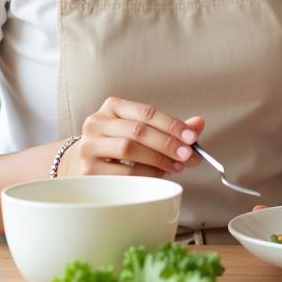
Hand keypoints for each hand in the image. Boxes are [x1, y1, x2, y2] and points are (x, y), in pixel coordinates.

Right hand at [59, 96, 205, 177]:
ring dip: (158, 160)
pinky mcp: (87, 170)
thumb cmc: (119, 143)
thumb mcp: (142, 129)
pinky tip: (159, 175)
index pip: (147, 112)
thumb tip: (199, 123)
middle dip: (168, 144)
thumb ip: (170, 127)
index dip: (172, 124)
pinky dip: (145, 174)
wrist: (82, 162)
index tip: (192, 137)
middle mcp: (96, 122)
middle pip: (138, 131)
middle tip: (188, 155)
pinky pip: (122, 173)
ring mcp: (89, 146)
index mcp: (113, 106)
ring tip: (177, 166)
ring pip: (129, 150)